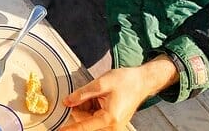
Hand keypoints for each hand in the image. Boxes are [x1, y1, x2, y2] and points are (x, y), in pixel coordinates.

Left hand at [60, 56, 178, 130]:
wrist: (141, 82)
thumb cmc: (126, 81)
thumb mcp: (100, 84)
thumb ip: (82, 94)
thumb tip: (67, 102)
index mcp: (109, 118)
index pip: (83, 126)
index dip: (70, 129)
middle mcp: (112, 126)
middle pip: (85, 122)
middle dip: (81, 108)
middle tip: (90, 94)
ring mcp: (113, 126)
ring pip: (89, 120)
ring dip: (87, 107)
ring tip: (98, 94)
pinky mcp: (112, 123)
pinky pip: (95, 119)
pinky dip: (92, 108)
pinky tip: (99, 98)